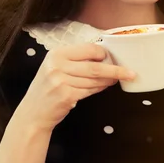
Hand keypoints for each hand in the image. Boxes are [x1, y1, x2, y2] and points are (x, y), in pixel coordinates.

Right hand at [18, 43, 134, 131]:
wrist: (33, 113)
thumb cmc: (48, 89)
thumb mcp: (56, 68)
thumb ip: (76, 61)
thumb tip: (105, 57)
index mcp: (57, 54)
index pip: (89, 48)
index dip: (104, 54)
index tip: (115, 58)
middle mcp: (57, 65)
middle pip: (95, 66)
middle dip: (116, 70)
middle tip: (130, 73)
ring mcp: (60, 81)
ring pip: (95, 80)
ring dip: (109, 81)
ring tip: (116, 80)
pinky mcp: (66, 96)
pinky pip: (91, 90)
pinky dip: (100, 89)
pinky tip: (104, 88)